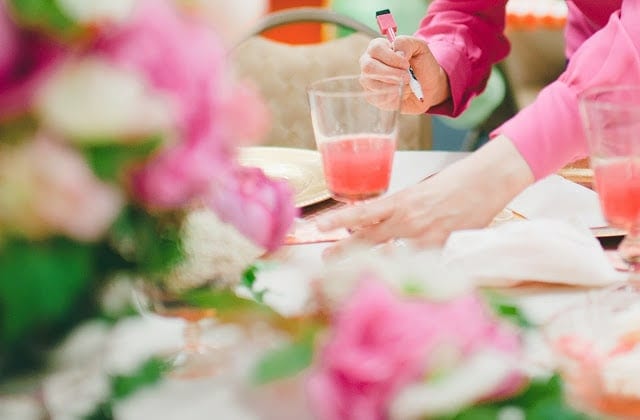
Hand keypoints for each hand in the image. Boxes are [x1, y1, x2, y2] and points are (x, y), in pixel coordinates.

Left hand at [315, 135, 534, 257]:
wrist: (486, 181)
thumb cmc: (454, 182)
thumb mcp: (419, 192)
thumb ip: (400, 210)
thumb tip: (384, 224)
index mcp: (400, 201)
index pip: (363, 212)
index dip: (339, 219)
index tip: (318, 227)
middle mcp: (408, 220)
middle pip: (369, 239)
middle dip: (345, 251)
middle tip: (327, 259)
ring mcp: (425, 237)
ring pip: (393, 256)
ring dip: (379, 263)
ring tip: (364, 270)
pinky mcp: (443, 248)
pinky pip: (421, 263)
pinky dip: (414, 267)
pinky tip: (407, 273)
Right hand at [359, 35, 449, 113]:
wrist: (427, 88)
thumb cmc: (421, 66)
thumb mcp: (420, 48)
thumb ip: (406, 43)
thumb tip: (397, 52)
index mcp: (378, 47)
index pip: (376, 49)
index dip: (391, 57)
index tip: (406, 64)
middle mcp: (368, 63)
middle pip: (369, 67)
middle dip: (390, 73)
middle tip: (407, 78)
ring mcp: (368, 81)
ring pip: (372, 84)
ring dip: (393, 86)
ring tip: (407, 85)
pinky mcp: (371, 97)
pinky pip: (377, 98)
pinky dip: (393, 96)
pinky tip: (401, 93)